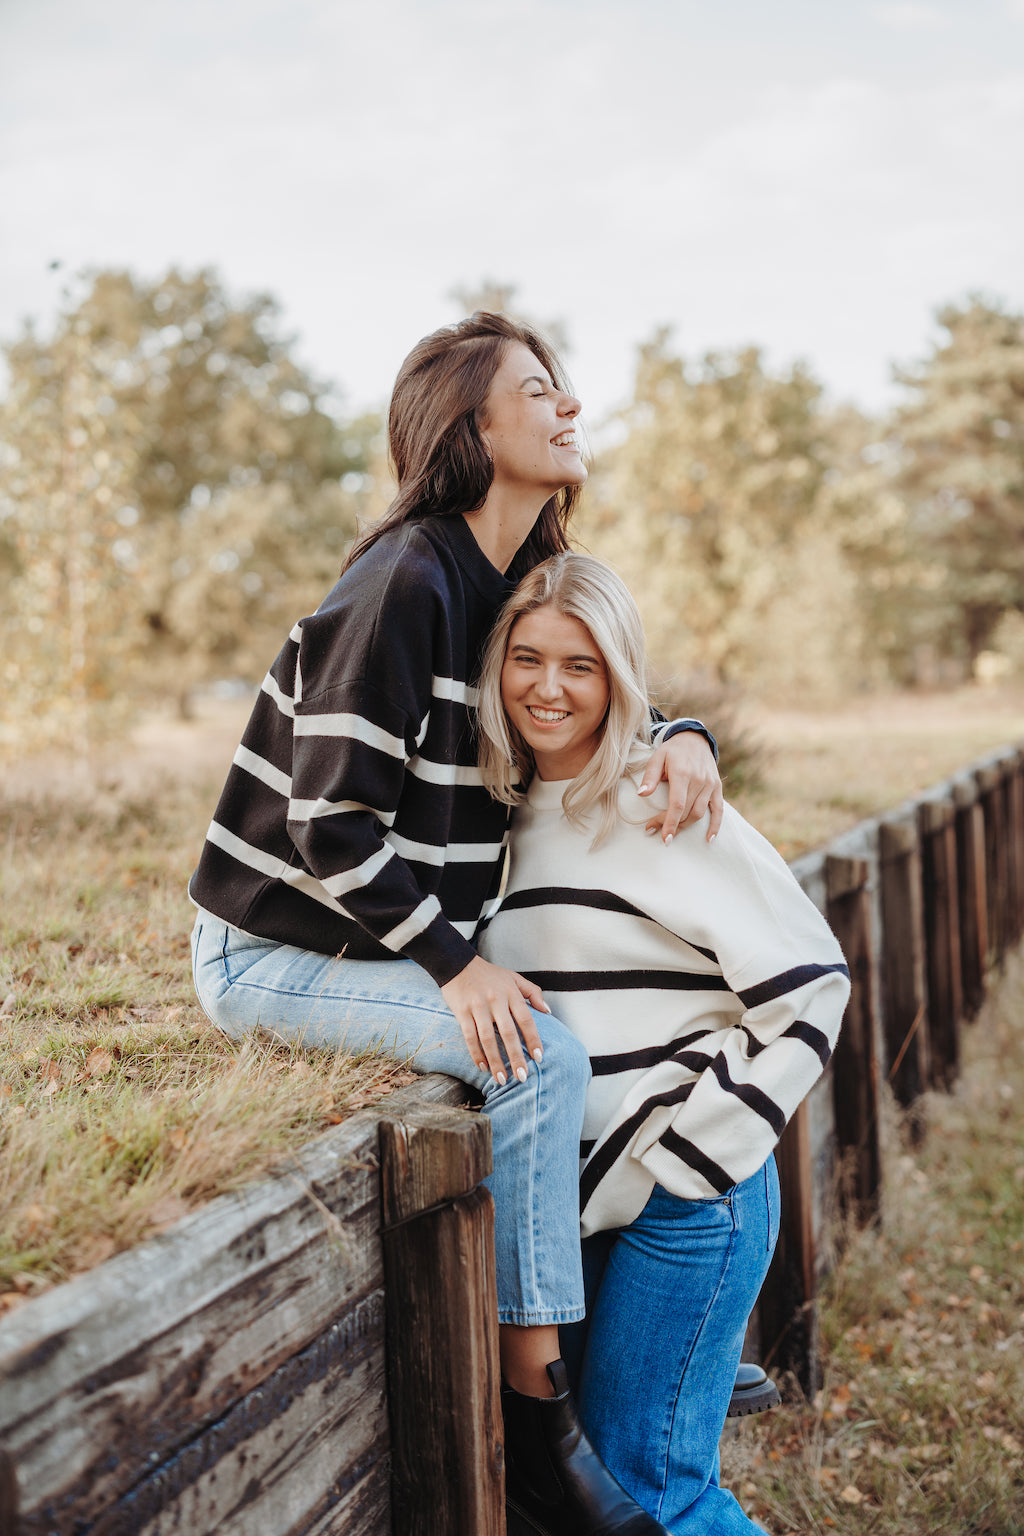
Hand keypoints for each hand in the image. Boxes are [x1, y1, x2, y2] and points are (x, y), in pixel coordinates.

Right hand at [441, 955, 548, 1084]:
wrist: (457, 963)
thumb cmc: (488, 974)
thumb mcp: (513, 977)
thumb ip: (532, 992)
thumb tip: (548, 1011)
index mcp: (511, 993)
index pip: (526, 1020)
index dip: (533, 1040)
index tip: (539, 1058)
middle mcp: (496, 1000)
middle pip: (508, 1033)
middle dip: (516, 1057)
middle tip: (522, 1077)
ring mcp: (478, 1007)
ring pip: (488, 1039)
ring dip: (496, 1061)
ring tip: (502, 1079)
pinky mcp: (462, 1012)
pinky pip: (470, 1036)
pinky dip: (476, 1053)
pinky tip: (483, 1067)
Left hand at [638, 732, 723, 843]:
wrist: (694, 739)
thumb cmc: (672, 751)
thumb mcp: (657, 758)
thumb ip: (650, 777)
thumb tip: (641, 794)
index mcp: (682, 773)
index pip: (677, 804)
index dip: (669, 822)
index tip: (662, 836)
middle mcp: (699, 780)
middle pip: (687, 811)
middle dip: (672, 826)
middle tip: (658, 833)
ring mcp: (710, 784)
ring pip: (699, 813)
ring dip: (686, 827)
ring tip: (673, 833)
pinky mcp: (717, 787)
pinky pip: (719, 809)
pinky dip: (715, 825)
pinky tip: (708, 839)